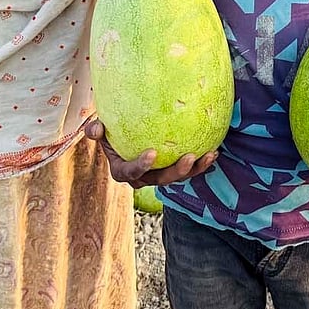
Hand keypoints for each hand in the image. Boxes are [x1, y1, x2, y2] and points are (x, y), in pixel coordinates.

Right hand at [84, 119, 217, 187]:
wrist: (122, 138)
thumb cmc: (109, 131)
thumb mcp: (99, 129)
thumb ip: (95, 129)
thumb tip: (95, 128)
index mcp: (122, 170)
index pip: (131, 172)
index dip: (141, 166)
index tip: (153, 153)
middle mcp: (142, 179)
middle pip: (160, 180)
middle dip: (176, 171)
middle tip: (190, 156)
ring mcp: (158, 176)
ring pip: (177, 178)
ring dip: (194, 169)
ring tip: (208, 155)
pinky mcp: (171, 171)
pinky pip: (187, 170)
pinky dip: (201, 164)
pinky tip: (214, 152)